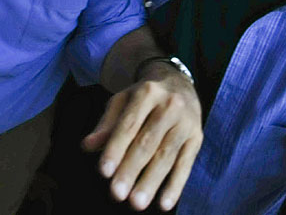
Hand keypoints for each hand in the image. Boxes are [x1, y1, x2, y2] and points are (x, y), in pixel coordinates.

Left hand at [82, 64, 202, 210]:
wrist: (179, 83)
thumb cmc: (144, 97)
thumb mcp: (123, 101)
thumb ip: (106, 124)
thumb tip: (88, 146)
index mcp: (147, 92)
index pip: (129, 124)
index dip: (116, 148)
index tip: (104, 171)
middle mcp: (170, 105)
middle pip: (148, 142)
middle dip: (131, 169)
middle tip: (116, 194)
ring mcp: (186, 122)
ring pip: (166, 155)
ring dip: (151, 182)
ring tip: (136, 203)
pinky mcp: (197, 137)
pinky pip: (186, 164)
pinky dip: (175, 186)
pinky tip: (163, 203)